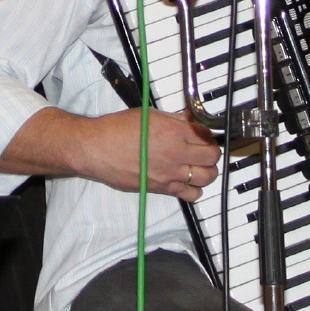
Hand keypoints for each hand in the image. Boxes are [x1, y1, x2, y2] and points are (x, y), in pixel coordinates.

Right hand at [74, 107, 223, 201]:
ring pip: (207, 177)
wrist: (96, 149)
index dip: (209, 134)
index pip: (207, 134)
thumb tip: (189, 120)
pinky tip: (187, 181)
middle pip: (212, 157)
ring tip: (199, 166)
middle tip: (205, 149)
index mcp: (174, 131)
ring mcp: (171, 174)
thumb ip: (173, 120)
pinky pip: (191, 195)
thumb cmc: (116, 129)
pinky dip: (195, 189)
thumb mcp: (149, 115)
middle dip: (212, 152)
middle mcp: (176, 153)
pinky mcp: (162, 188)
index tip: (205, 134)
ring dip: (208, 171)